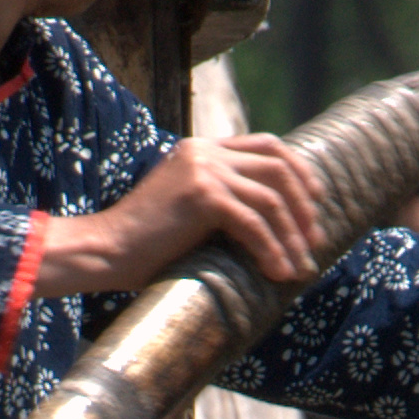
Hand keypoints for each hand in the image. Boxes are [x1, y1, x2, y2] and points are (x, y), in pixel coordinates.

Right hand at [41, 135, 329, 292]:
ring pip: (272, 199)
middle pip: (278, 167)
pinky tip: (277, 273)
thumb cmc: (142, 244)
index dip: (298, 171)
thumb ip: (218, 200)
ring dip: (292, 236)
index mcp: (201, 148)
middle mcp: (205, 152)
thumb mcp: (185, 209)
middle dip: (304, 205)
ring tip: (300, 267)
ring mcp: (204, 170)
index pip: (266, 145)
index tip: (314, 202)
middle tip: (314, 240)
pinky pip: (254, 224)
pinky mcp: (203, 196)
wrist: (104, 249)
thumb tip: (267, 221)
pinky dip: (272, 250)